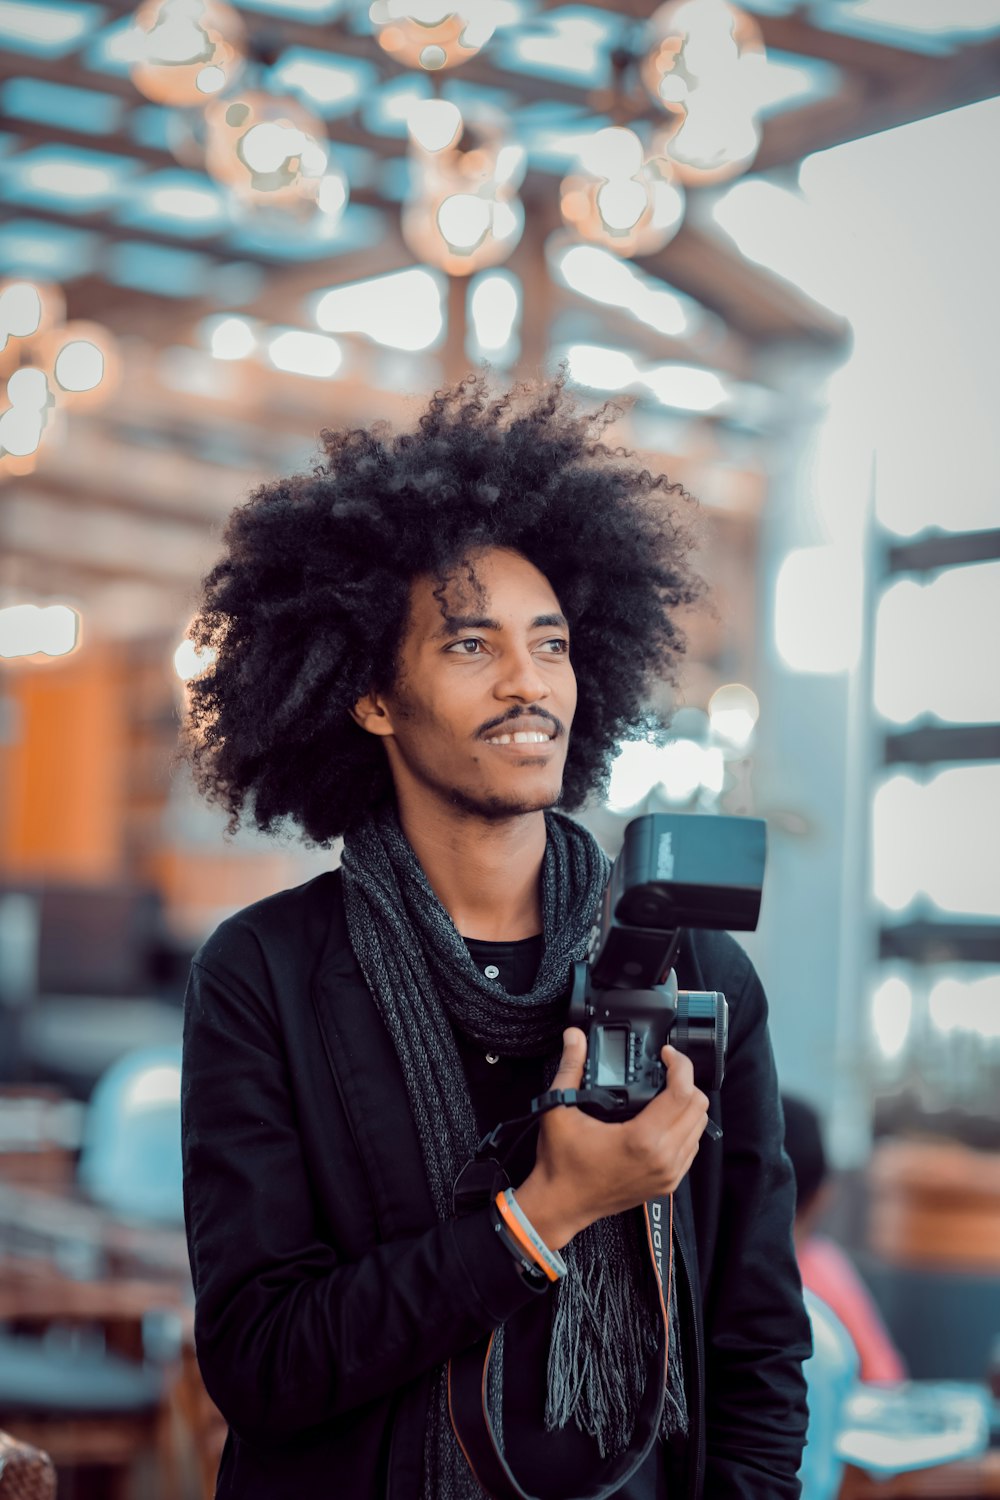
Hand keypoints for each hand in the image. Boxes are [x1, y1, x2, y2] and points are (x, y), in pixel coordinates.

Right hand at [513, 1028, 708, 1249]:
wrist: (561, 1205)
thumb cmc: (560, 1163)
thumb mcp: (559, 1110)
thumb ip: (570, 1068)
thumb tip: (574, 1036)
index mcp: (642, 1139)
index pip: (683, 1093)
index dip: (680, 1065)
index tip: (666, 1054)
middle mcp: (662, 1158)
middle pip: (699, 1107)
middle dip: (686, 1081)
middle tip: (665, 1069)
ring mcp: (668, 1173)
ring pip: (700, 1128)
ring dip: (688, 1105)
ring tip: (666, 1091)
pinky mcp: (667, 1184)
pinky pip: (692, 1148)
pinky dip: (685, 1128)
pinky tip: (664, 1119)